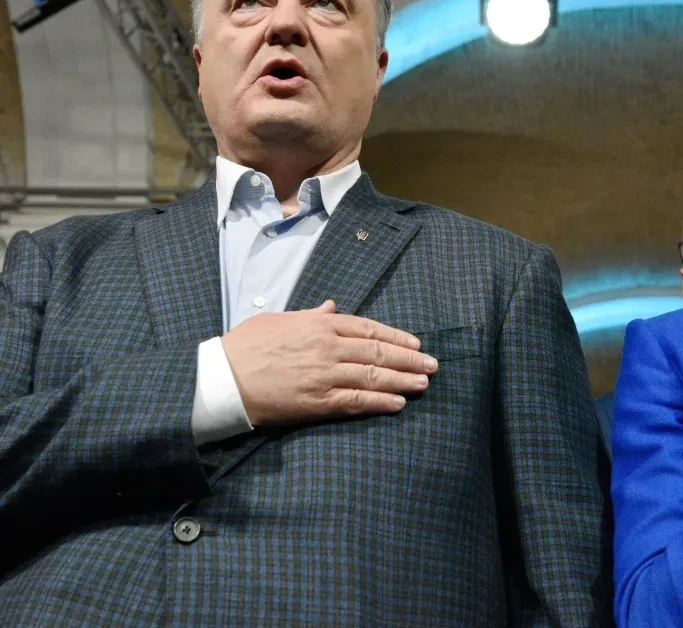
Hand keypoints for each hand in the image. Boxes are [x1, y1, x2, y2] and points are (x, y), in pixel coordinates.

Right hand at [221, 300, 437, 425]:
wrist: (221, 378)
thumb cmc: (244, 346)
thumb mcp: (278, 319)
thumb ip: (309, 315)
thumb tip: (331, 307)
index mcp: (318, 324)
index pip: (368, 328)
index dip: (395, 336)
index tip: (415, 342)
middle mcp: (327, 347)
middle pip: (378, 351)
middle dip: (409, 358)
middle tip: (432, 364)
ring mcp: (324, 375)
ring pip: (373, 376)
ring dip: (403, 380)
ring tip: (424, 383)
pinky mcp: (316, 402)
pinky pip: (356, 402)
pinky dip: (380, 402)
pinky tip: (398, 403)